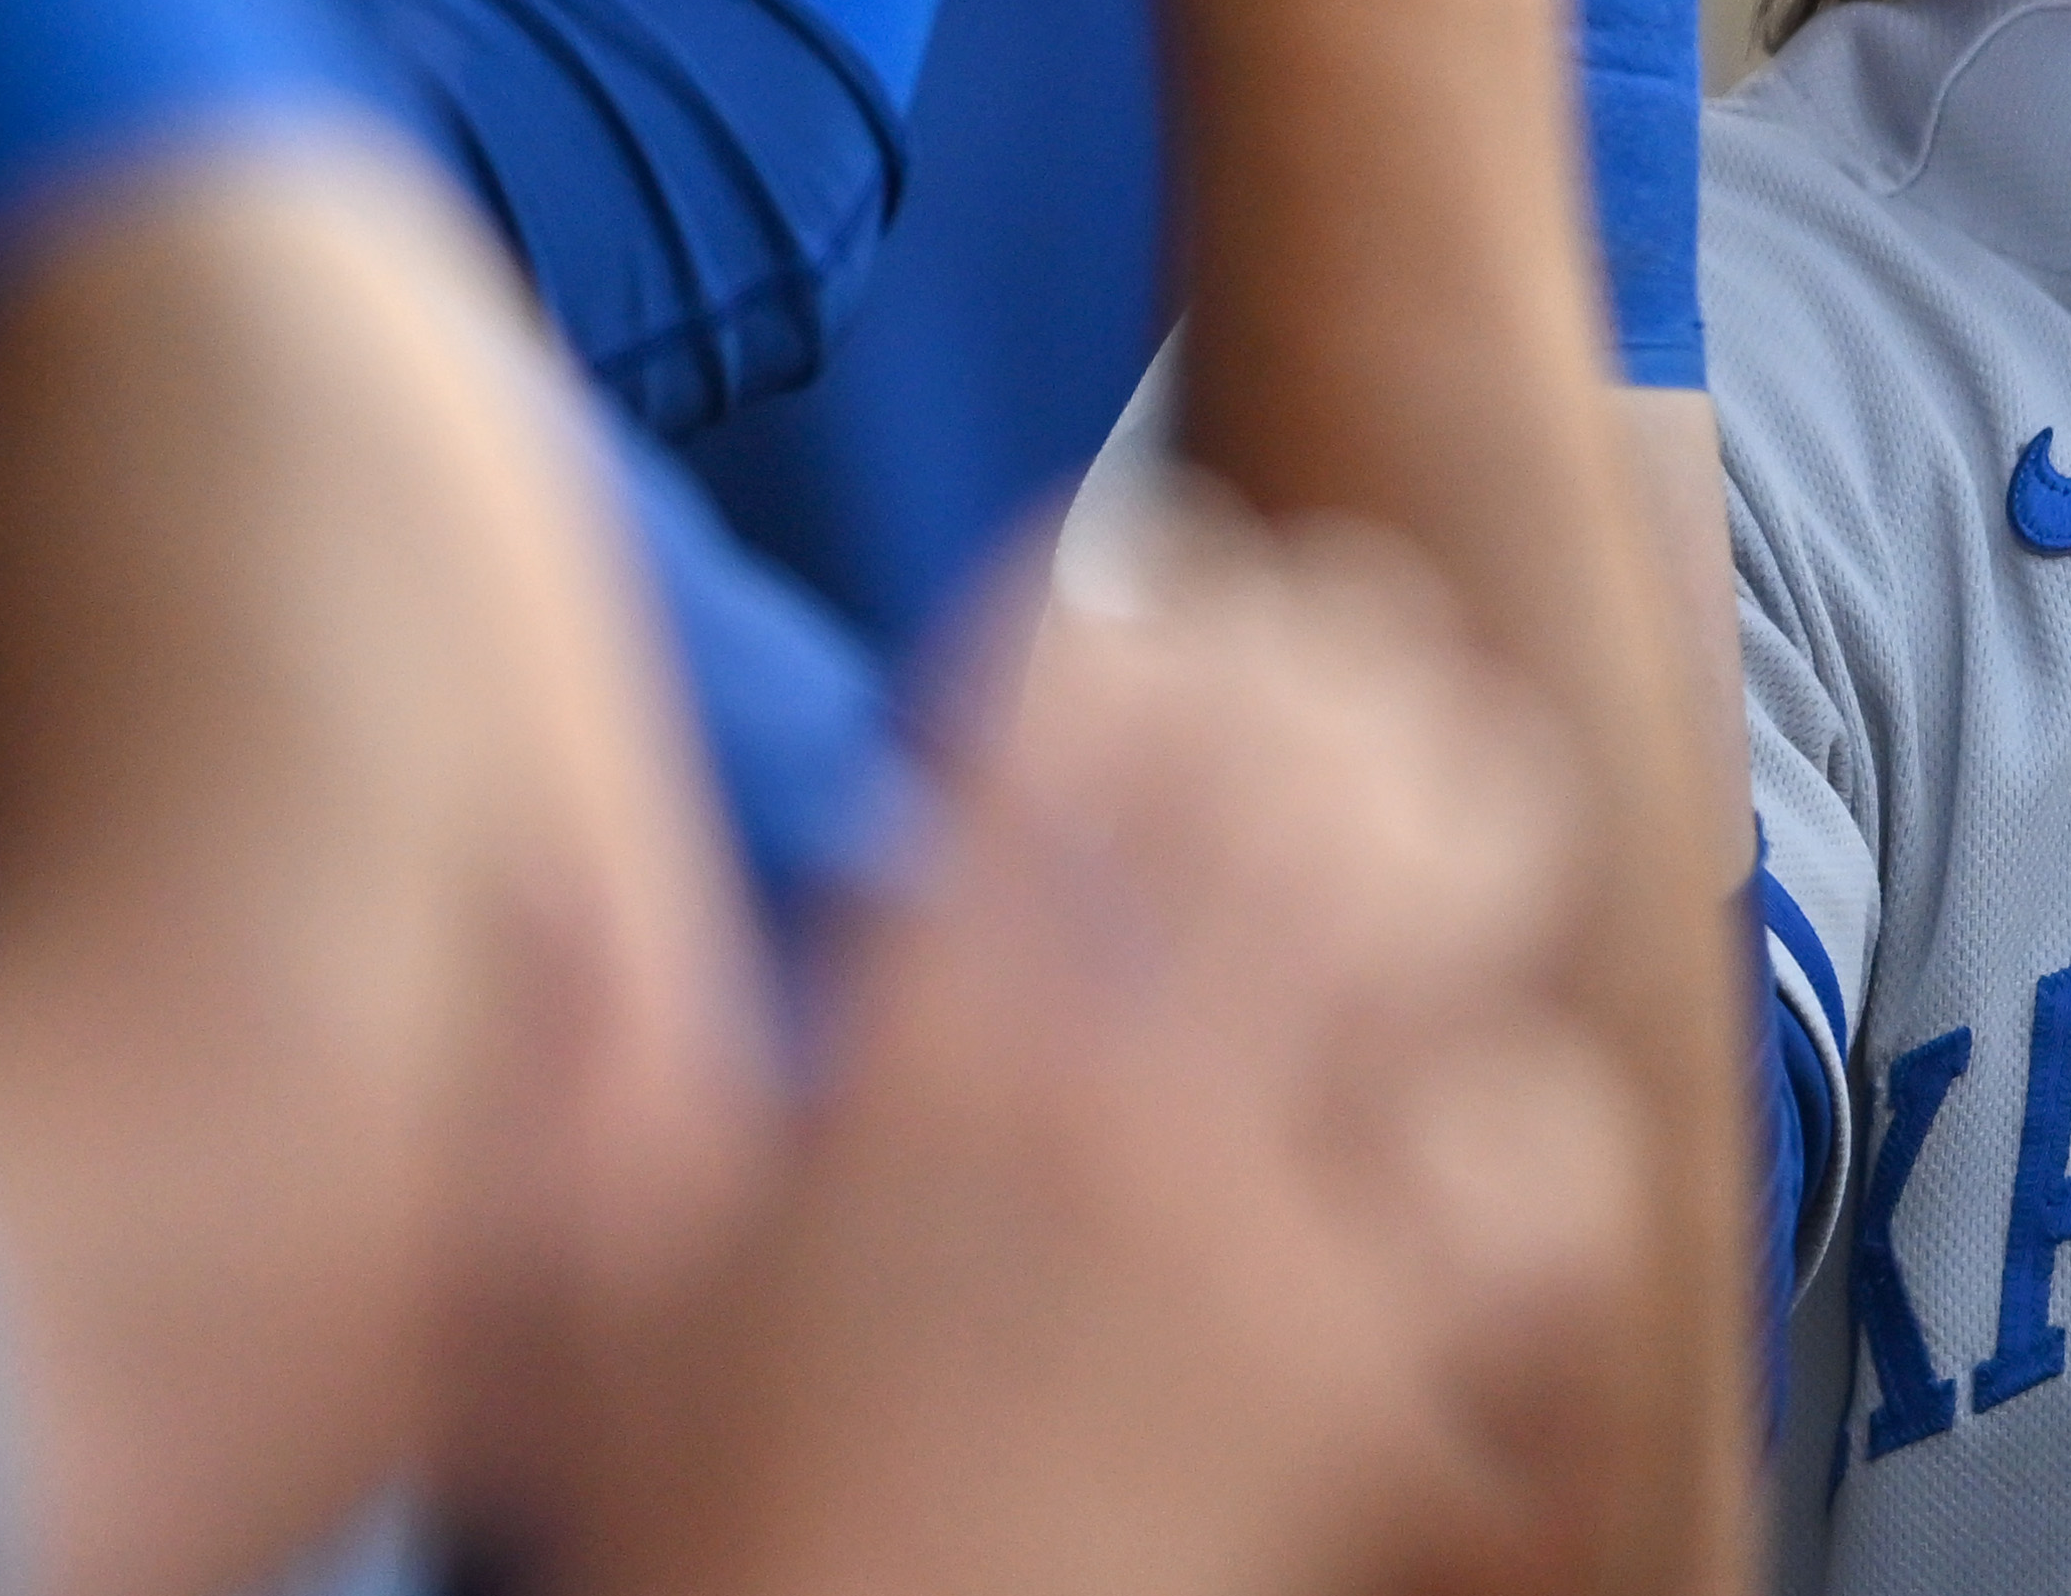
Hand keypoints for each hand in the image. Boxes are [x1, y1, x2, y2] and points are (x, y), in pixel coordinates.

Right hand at [577, 514, 1647, 1595]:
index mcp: (923, 1051)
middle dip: (1334, 660)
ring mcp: (1269, 1220)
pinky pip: (1537, 1169)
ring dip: (1463, 828)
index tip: (1147, 570)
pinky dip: (1538, 1120)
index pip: (1059, 709)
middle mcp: (1113, 1094)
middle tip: (1342, 638)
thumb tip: (532, 876)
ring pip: (1448, 906)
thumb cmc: (718, 1536)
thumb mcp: (584, 1294)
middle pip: (1293, 757)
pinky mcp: (1379, 1360)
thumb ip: (565, 1072)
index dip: (1124, 596)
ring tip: (1448, 802)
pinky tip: (1491, 1105)